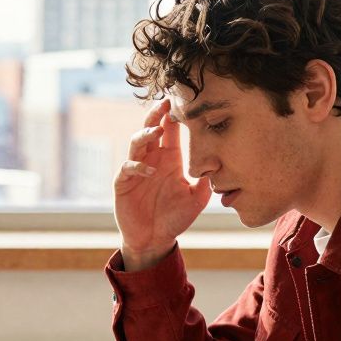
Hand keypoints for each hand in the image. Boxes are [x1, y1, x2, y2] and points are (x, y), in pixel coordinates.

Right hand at [115, 99, 211, 270]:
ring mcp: (136, 170)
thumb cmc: (175, 218)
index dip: (175, 116)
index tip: (183, 101)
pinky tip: (149, 170)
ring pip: (137, 143)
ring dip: (145, 135)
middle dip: (157, 115)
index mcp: (170, 159)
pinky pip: (128, 167)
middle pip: (151, 129)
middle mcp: (152, 159)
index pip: (171, 132)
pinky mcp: (124, 183)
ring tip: (156, 132)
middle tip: (165, 103)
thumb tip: (217, 166)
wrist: (154, 240)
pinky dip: (137, 165)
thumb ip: (206, 184)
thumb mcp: (196, 201)